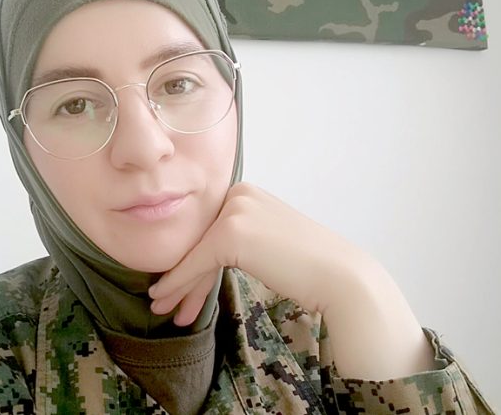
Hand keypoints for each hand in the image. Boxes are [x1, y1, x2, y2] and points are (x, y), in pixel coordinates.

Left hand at [148, 182, 378, 325]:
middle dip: (182, 277)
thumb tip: (205, 256)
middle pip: (200, 242)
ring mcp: (233, 211)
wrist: (338, 275)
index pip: (210, 231)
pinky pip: (196, 262)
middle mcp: (237, 194)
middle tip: (164, 303)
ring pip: (195, 253)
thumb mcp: (266, 240)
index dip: (192, 264)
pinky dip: (178, 282)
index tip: (179, 290)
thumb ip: (239, 238)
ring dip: (176, 285)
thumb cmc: (307, 265)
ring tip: (161, 308)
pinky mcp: (230, 232)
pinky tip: (163, 297)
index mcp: (245, 192)